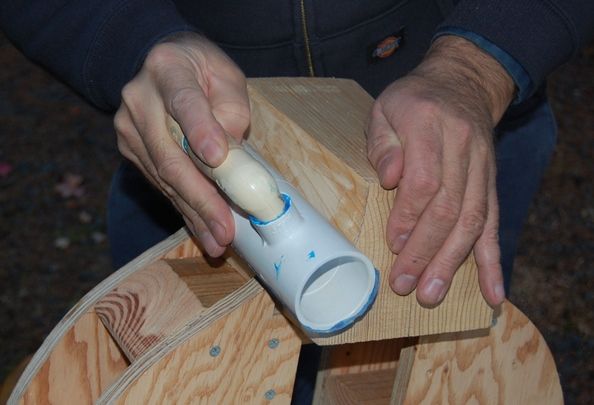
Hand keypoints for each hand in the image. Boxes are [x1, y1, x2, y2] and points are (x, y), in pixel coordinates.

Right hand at [114, 32, 249, 255]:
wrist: (165, 66)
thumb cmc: (204, 72)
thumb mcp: (227, 78)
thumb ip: (231, 112)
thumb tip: (228, 162)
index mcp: (168, 69)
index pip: (183, 101)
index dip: (199, 130)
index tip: (217, 158)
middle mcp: (139, 99)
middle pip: (170, 154)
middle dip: (201, 197)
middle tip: (223, 229)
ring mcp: (129, 127)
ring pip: (164, 177)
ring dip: (193, 212)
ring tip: (217, 240)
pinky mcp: (130, 150)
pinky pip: (159, 184)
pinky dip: (183, 208)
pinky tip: (201, 229)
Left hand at [366, 36, 514, 306]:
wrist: (461, 82)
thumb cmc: (412, 100)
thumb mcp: (384, 108)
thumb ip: (382, 142)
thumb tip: (390, 178)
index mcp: (430, 124)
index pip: (424, 180)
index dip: (409, 217)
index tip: (392, 244)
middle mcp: (462, 146)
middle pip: (449, 207)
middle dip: (426, 251)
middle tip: (405, 284)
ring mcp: (482, 166)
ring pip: (472, 220)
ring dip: (452, 262)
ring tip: (433, 293)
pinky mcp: (490, 181)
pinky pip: (494, 223)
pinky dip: (492, 260)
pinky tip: (492, 292)